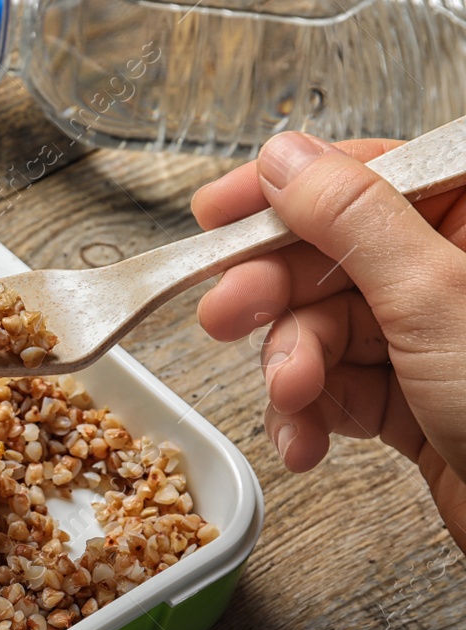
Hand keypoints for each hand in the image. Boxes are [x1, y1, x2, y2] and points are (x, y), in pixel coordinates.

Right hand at [192, 130, 465, 550]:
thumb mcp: (433, 295)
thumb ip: (352, 219)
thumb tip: (285, 159)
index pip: (365, 175)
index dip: (283, 193)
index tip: (216, 214)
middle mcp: (450, 271)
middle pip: (328, 258)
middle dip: (272, 298)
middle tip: (225, 316)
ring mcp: (429, 337)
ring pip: (321, 329)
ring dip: (290, 369)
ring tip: (290, 398)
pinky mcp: (412, 396)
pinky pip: (334, 388)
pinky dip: (309, 416)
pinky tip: (307, 439)